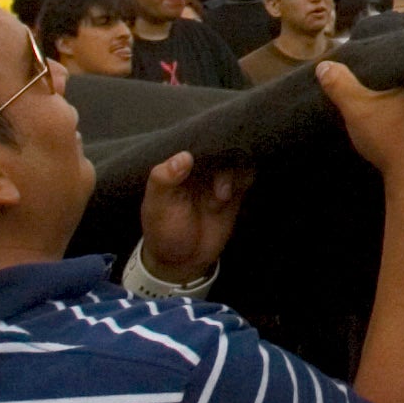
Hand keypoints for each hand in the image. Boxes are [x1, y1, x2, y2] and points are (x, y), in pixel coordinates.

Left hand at [139, 147, 251, 280]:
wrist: (184, 261)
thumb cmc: (164, 231)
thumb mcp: (158, 207)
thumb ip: (164, 180)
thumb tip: (184, 156)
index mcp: (177, 165)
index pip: (193, 141)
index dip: (202, 141)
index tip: (207, 151)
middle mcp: (199, 167)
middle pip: (218, 145)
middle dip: (222, 158)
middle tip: (216, 183)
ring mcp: (218, 177)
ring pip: (234, 157)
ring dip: (231, 174)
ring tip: (221, 197)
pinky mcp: (235, 190)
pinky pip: (246, 174)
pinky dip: (243, 179)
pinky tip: (228, 197)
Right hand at [316, 58, 403, 182]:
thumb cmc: (387, 135)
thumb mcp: (357, 106)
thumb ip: (339, 84)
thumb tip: (324, 64)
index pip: (387, 57)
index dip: (367, 57)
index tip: (349, 58)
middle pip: (389, 76)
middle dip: (370, 77)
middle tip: (347, 75)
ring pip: (393, 94)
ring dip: (376, 96)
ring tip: (355, 93)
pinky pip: (396, 110)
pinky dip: (382, 110)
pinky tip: (371, 115)